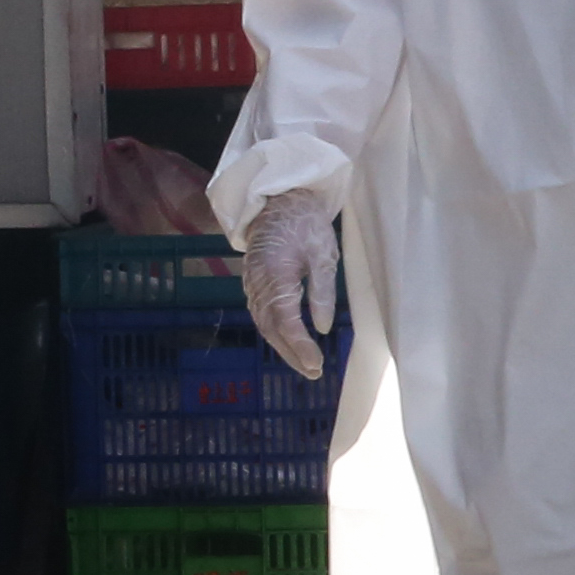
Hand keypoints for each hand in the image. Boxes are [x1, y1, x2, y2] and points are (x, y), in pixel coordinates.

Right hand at [237, 195, 340, 380]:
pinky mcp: (253, 284)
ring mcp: (251, 284)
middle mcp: (257, 283)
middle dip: (291, 353)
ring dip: (282, 347)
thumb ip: (322, 291)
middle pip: (271, 328)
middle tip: (314, 372)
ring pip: (264, 324)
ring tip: (305, 365)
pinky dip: (275, 333)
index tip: (316, 364)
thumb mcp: (323, 254)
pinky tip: (289, 344)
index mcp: (275, 274)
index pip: (285, 321)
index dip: (299, 346)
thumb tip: (322, 327)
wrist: (279, 201)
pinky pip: (262, 314)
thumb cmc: (305, 224)